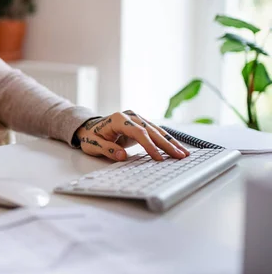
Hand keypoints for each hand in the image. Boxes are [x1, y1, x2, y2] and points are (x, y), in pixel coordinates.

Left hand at [73, 110, 190, 161]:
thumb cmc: (91, 137)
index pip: (138, 133)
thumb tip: (122, 156)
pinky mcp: (141, 123)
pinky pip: (156, 132)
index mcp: (118, 119)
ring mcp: (137, 118)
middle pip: (151, 131)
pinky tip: (177, 148)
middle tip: (179, 156)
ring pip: (157, 130)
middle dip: (166, 144)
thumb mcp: (93, 145)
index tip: (158, 157)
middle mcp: (130, 116)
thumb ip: (107, 149)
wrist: (90, 127)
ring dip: (171, 142)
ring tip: (184, 153)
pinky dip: (166, 140)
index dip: (149, 145)